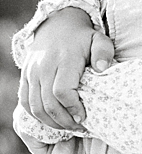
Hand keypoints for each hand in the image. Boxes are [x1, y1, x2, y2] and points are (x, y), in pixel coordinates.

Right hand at [18, 7, 112, 129]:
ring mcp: (31, 73)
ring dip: (50, 122)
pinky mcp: (25, 77)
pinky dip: (36, 116)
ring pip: (34, 106)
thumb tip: (103, 69)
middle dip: (63, 120)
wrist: (56, 26)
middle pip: (47, 102)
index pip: (62, 91)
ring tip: (68, 127)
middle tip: (79, 128)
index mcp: (64, 59)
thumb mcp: (99, 39)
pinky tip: (52, 121)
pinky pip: (25, 102)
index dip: (72, 108)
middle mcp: (44, 67)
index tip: (84, 118)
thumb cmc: (83, 38)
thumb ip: (104, 52)